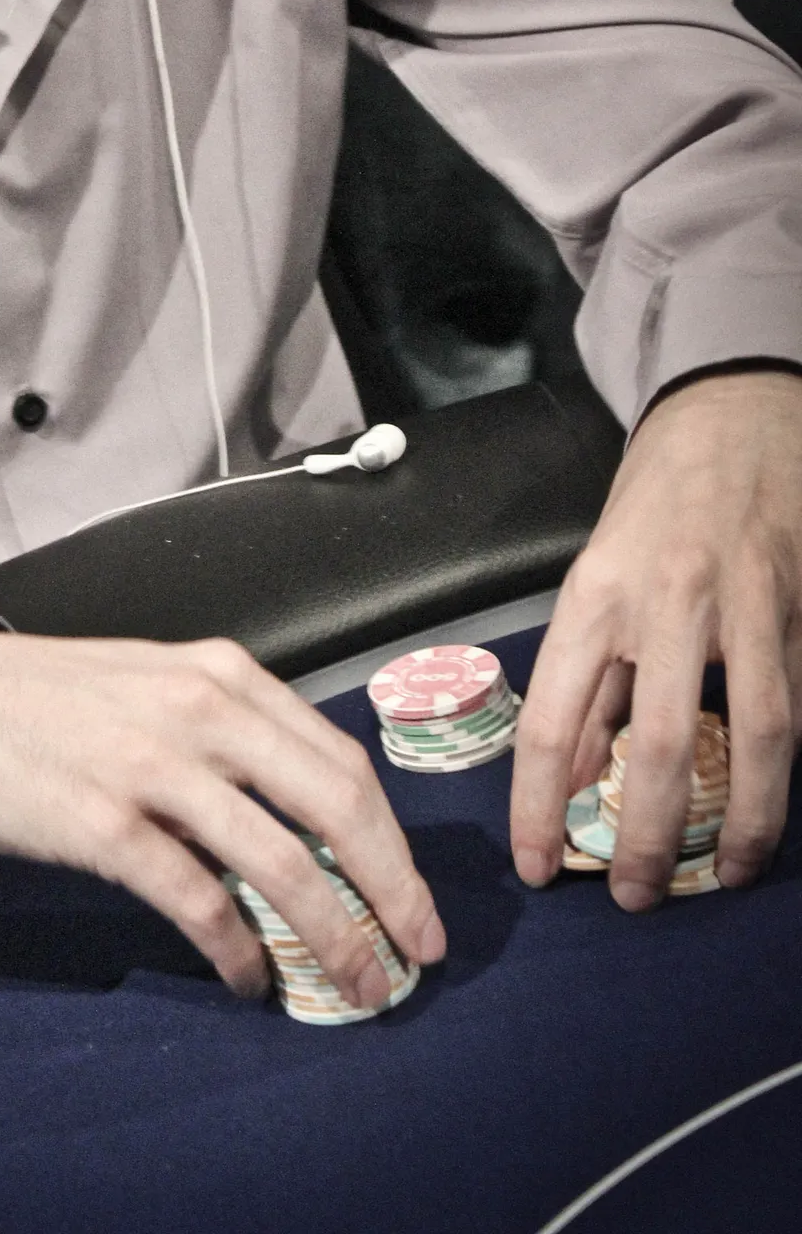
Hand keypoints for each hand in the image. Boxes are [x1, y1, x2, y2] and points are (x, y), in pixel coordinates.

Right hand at [0, 628, 444, 1002]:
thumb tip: (310, 821)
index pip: (343, 760)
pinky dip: (236, 949)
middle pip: (335, 805)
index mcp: (222, 675)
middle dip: (391, 889)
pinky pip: (197, 900)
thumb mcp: (158, 687)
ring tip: (356, 984)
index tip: (415, 897)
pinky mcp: (103, 823)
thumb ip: (231, 734)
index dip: (394, 839)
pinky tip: (250, 978)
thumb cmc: (52, 702)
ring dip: (333, 935)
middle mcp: (200, 711)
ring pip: (280, 861)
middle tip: (416, 950)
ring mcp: (151, 766)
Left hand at [511, 371, 801, 905]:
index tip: (537, 867)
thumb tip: (579, 771)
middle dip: (644, 838)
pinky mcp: (799, 609)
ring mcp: (745, 605)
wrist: (733, 415)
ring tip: (722, 873)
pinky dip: (783, 767)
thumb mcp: (597, 578)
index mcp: (594, 594)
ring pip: (758, 738)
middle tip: (634, 897)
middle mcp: (666, 601)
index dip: (540, 805)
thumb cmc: (654, 504)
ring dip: (742, 822)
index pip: (553, 720)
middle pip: (656, 746)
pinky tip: (767, 808)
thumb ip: (594, 672)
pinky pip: (796, 703)